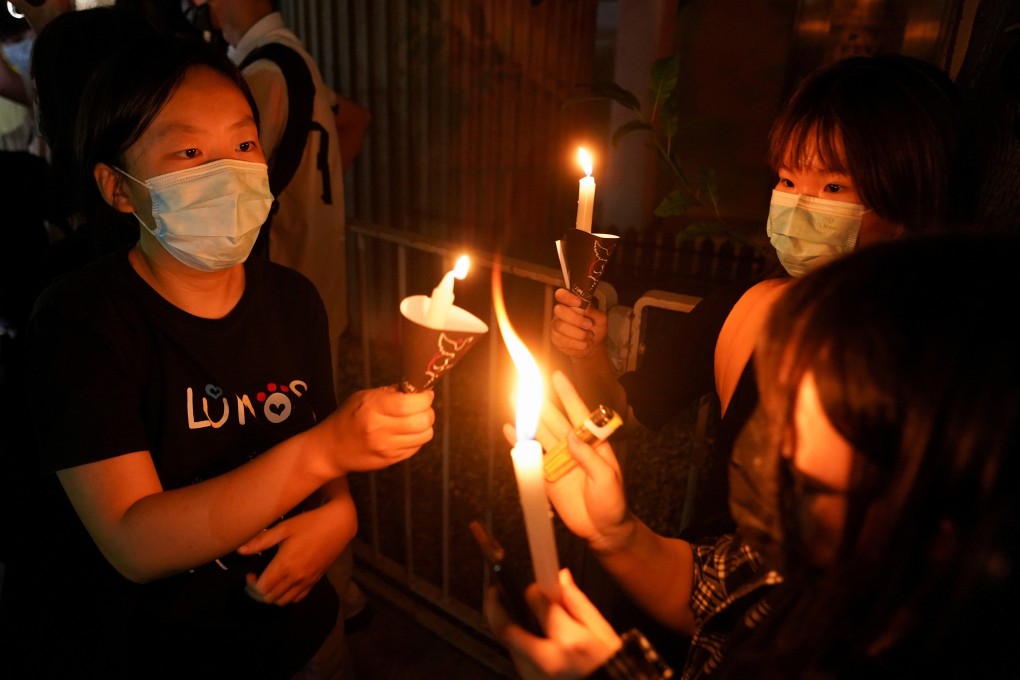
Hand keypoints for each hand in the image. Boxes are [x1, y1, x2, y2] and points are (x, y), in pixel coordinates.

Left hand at [237, 479, 356, 604]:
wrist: (339, 525)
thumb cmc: (310, 523)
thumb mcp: (284, 528)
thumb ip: (261, 541)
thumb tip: (239, 550)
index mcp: (284, 565)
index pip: (261, 588)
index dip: (251, 584)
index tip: (251, 573)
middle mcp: (295, 578)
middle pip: (270, 597)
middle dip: (260, 591)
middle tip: (259, 577)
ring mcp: (307, 581)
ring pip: (284, 601)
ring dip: (274, 595)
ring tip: (272, 581)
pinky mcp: (316, 580)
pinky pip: (299, 598)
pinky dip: (289, 596)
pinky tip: (287, 583)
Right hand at [329, 385, 434, 472]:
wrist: (331, 449)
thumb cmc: (348, 418)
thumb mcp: (364, 397)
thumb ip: (390, 393)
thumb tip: (416, 388)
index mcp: (373, 409)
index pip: (410, 404)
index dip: (424, 397)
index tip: (424, 394)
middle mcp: (381, 430)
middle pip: (422, 421)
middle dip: (427, 411)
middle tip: (421, 407)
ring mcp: (387, 448)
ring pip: (425, 435)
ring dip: (425, 425)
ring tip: (415, 419)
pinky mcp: (391, 460)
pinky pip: (416, 447)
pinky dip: (417, 438)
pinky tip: (406, 432)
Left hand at [484, 568, 620, 679]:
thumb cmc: (609, 664)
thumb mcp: (600, 629)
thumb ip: (576, 602)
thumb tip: (561, 577)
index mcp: (569, 641)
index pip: (537, 605)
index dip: (532, 591)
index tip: (534, 588)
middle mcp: (548, 661)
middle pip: (507, 630)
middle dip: (495, 608)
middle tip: (495, 593)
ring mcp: (537, 677)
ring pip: (509, 647)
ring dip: (506, 627)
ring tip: (508, 612)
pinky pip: (518, 660)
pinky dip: (517, 645)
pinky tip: (525, 636)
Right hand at [502, 371, 632, 553]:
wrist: (602, 530)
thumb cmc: (612, 503)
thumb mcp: (607, 478)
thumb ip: (589, 457)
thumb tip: (570, 437)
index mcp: (593, 443)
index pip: (579, 414)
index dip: (567, 395)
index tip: (557, 376)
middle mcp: (574, 447)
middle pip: (554, 420)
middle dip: (540, 403)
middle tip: (525, 387)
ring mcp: (559, 461)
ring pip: (541, 435)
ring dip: (528, 419)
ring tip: (514, 402)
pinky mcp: (547, 478)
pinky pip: (531, 458)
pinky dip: (520, 445)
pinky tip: (510, 431)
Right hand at [551, 289, 607, 359]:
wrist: (593, 346)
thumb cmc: (595, 328)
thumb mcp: (600, 320)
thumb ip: (594, 312)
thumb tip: (586, 307)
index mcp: (570, 303)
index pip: (561, 294)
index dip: (567, 297)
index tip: (579, 303)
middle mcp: (560, 312)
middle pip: (559, 310)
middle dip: (576, 319)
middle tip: (589, 325)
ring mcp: (556, 325)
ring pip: (561, 326)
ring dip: (579, 333)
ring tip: (590, 336)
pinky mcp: (555, 339)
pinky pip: (563, 340)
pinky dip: (578, 344)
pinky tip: (585, 343)